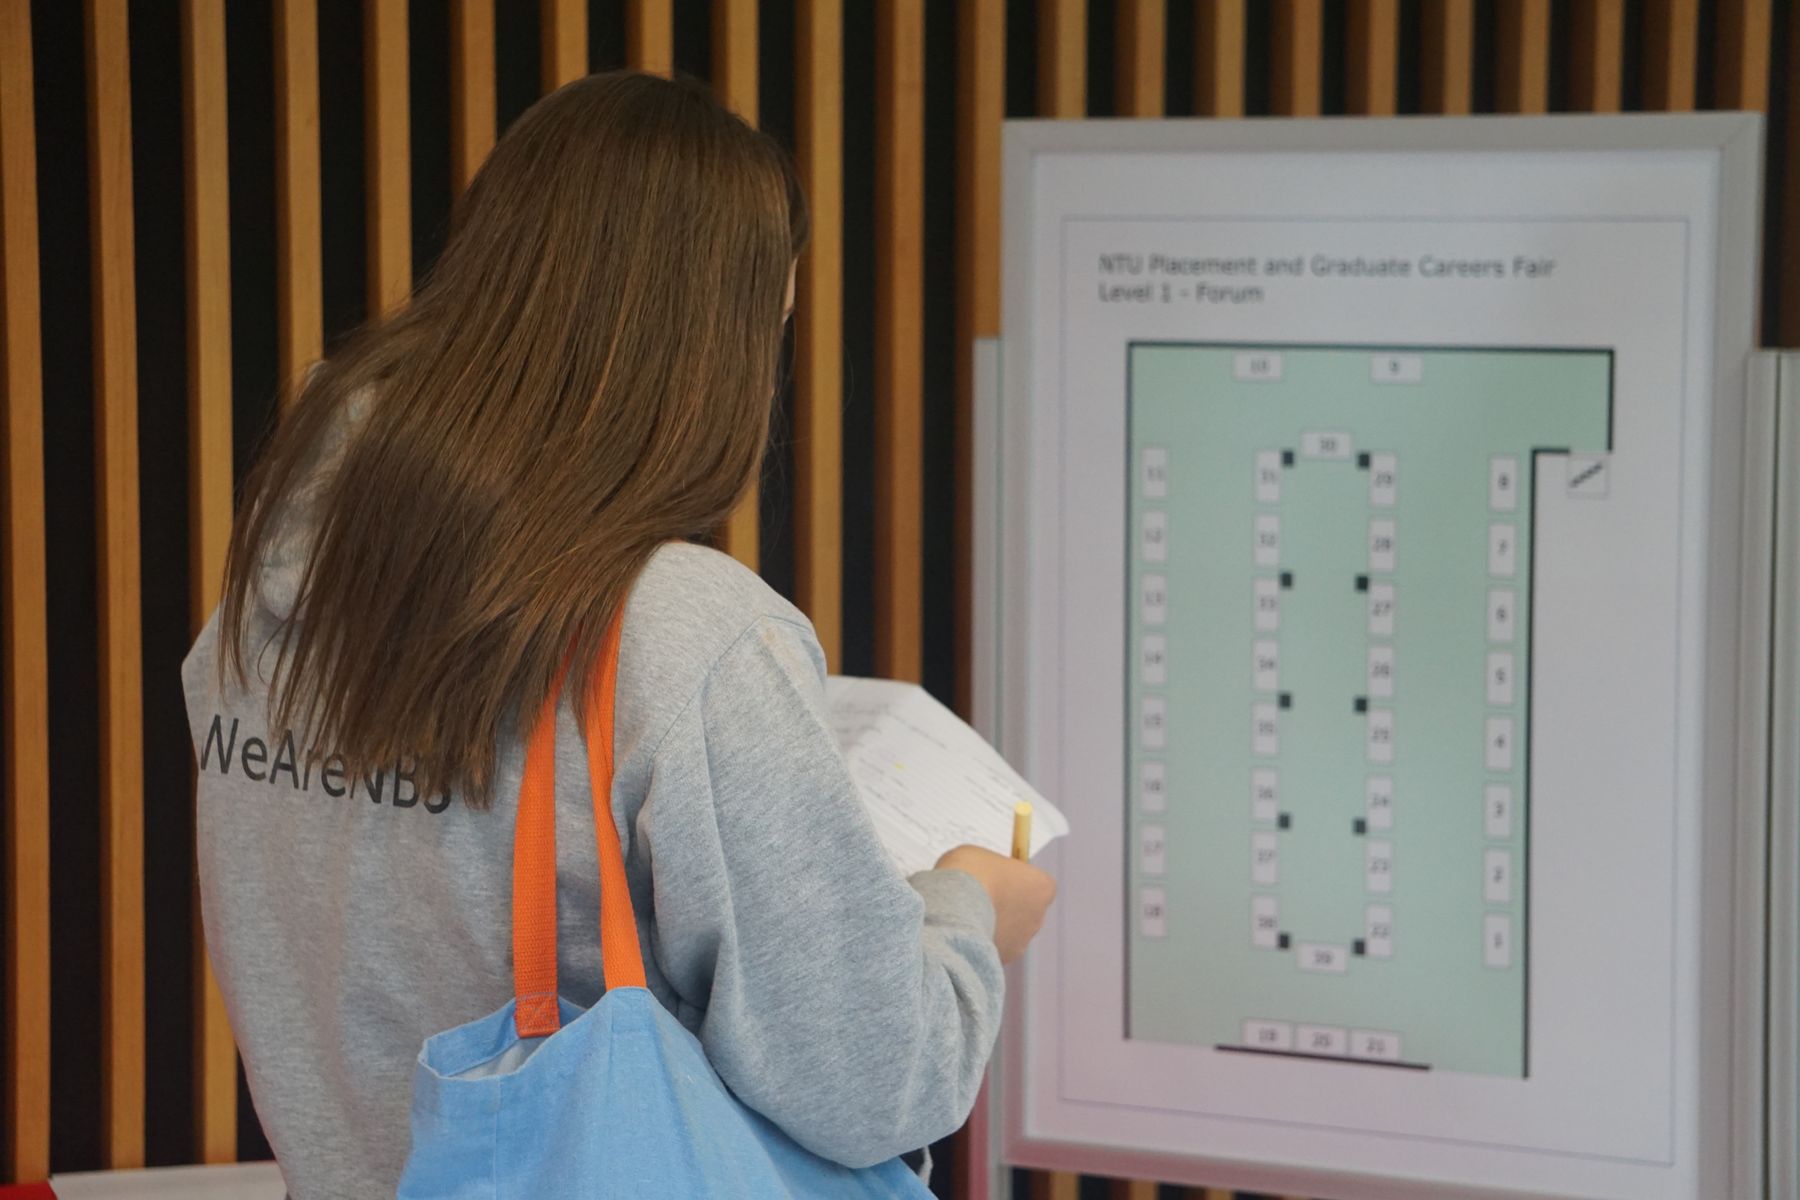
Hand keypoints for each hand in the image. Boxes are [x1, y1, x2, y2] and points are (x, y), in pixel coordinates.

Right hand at [934, 845, 1057, 965]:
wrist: (953, 909)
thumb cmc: (969, 874)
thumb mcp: (979, 855)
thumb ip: (990, 868)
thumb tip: (983, 873)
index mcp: (1042, 886)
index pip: (1037, 882)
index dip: (1017, 879)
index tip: (998, 875)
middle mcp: (1038, 916)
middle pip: (1025, 909)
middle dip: (1006, 904)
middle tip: (980, 896)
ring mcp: (1022, 941)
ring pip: (1009, 932)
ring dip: (992, 924)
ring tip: (965, 915)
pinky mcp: (1002, 959)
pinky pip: (992, 948)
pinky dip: (979, 942)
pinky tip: (960, 932)